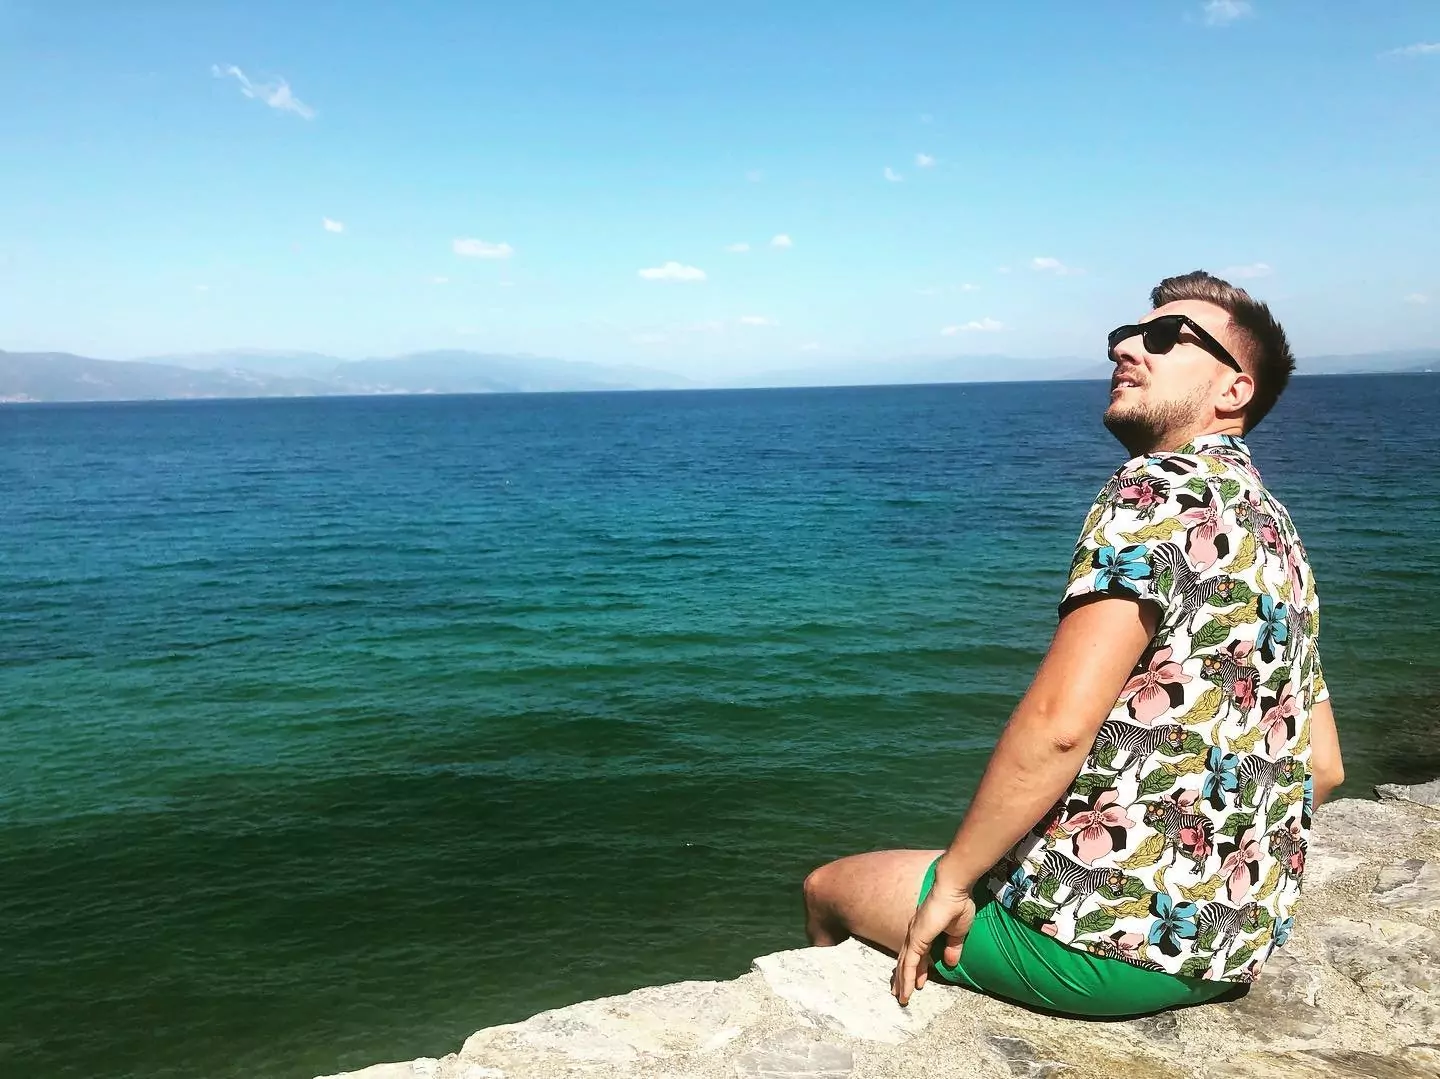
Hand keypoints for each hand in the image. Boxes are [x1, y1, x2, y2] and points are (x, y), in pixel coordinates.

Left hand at [891, 887, 975, 1005]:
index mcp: (924, 930)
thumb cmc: (958, 905)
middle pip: (906, 960)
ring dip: (903, 982)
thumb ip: (953, 947)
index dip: (918, 970)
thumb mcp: (958, 932)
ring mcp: (913, 936)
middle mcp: (915, 933)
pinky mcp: (916, 939)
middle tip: (900, 993)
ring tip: (902, 998)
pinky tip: (907, 989)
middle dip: (903, 978)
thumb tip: (950, 962)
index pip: (918, 954)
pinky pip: (910, 963)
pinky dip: (907, 978)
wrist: (953, 890)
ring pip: (905, 965)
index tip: (919, 983)